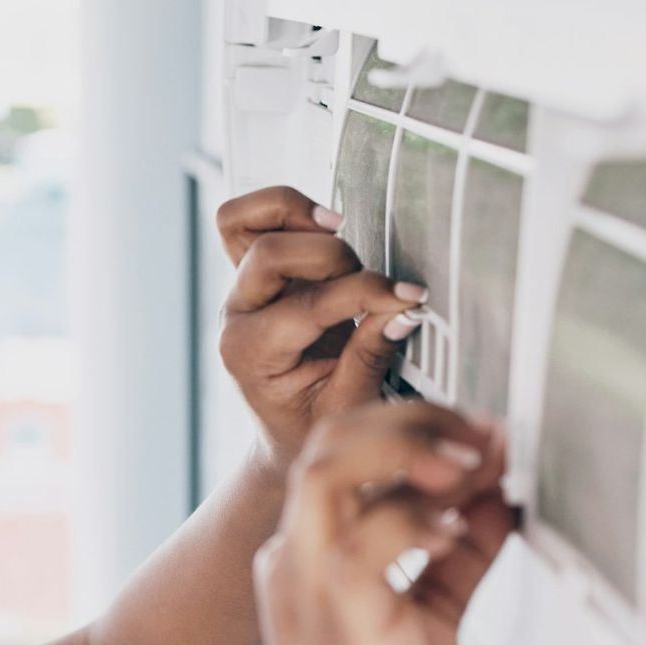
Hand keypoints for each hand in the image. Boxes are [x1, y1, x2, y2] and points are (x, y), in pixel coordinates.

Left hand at [215, 187, 427, 469]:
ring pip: (241, 223)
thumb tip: (404, 308)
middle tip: (369, 279)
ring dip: (295, 214)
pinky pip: (245, 222)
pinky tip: (323, 224)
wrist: (285, 434)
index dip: (366, 293)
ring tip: (338, 227)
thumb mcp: (348, 404)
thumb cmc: (314, 424)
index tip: (409, 296)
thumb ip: (371, 354)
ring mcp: (239, 291)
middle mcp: (236, 317)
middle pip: (269, 254)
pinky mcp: (250, 273)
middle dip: (332, 257)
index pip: (309, 306)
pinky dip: (282, 210)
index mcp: (251, 356)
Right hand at [251, 402, 515, 644]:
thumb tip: (500, 495)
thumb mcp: (427, 620)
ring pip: (330, 472)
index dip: (414, 423)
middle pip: (330, 441)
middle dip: (414, 420)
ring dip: (409, 452)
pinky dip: (416, 522)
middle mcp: (295, 562)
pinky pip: (363, 545)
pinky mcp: (341, 627)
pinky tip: (458, 530)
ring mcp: (309, 591)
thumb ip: (455, 556)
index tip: (480, 432)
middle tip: (482, 436)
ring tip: (471, 464)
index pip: (341, 449)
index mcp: (309, 555)